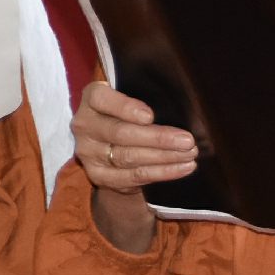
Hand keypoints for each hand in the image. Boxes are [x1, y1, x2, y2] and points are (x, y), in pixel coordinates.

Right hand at [72, 81, 196, 254]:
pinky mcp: (97, 175)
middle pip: (120, 133)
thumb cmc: (127, 113)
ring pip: (128, 157)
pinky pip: (132, 177)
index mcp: (91, 99)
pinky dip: (161, 173)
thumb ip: (145, 97)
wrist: (110, 144)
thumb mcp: (130, 97)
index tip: (150, 116)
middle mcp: (84, 125)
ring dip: (163, 157)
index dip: (125, 108)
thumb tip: (181, 111)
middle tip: (187, 141)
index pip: (102, 99)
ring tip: (189, 155)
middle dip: (157, 138)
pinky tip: (182, 168)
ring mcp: (88, 152)